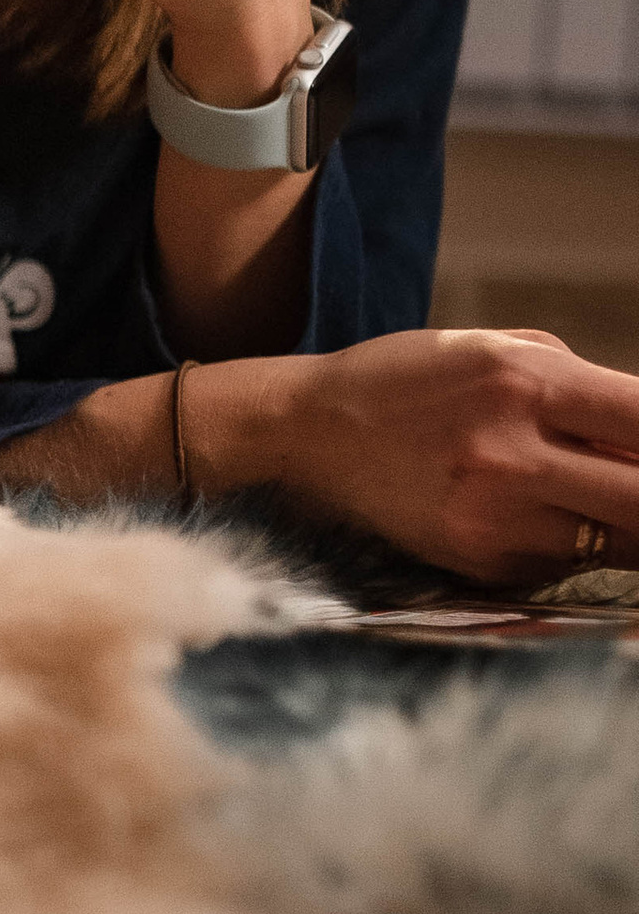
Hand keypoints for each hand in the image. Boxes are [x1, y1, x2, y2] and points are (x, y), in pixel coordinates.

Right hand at [196, 327, 638, 583]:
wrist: (308, 437)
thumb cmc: (411, 382)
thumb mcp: (501, 350)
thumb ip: (586, 386)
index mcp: (525, 383)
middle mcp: (511, 456)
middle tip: (635, 485)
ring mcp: (495, 520)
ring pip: (619, 542)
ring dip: (626, 523)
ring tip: (593, 494)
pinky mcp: (481, 564)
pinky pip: (566, 561)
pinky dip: (575, 542)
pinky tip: (540, 512)